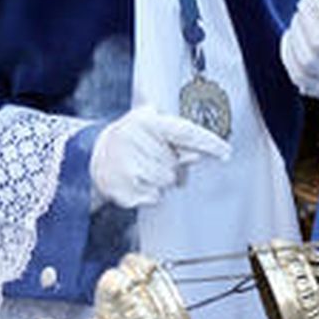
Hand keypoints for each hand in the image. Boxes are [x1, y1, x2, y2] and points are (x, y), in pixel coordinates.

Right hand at [90, 105, 231, 208]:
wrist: (92, 155)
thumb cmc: (132, 136)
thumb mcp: (150, 121)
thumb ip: (176, 131)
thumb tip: (199, 152)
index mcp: (147, 122)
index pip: (185, 132)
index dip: (208, 142)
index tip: (226, 152)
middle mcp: (135, 143)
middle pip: (177, 164)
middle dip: (175, 165)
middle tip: (160, 159)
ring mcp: (127, 169)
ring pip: (167, 182)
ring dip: (163, 179)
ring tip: (146, 168)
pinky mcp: (123, 191)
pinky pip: (154, 197)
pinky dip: (152, 192)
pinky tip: (138, 181)